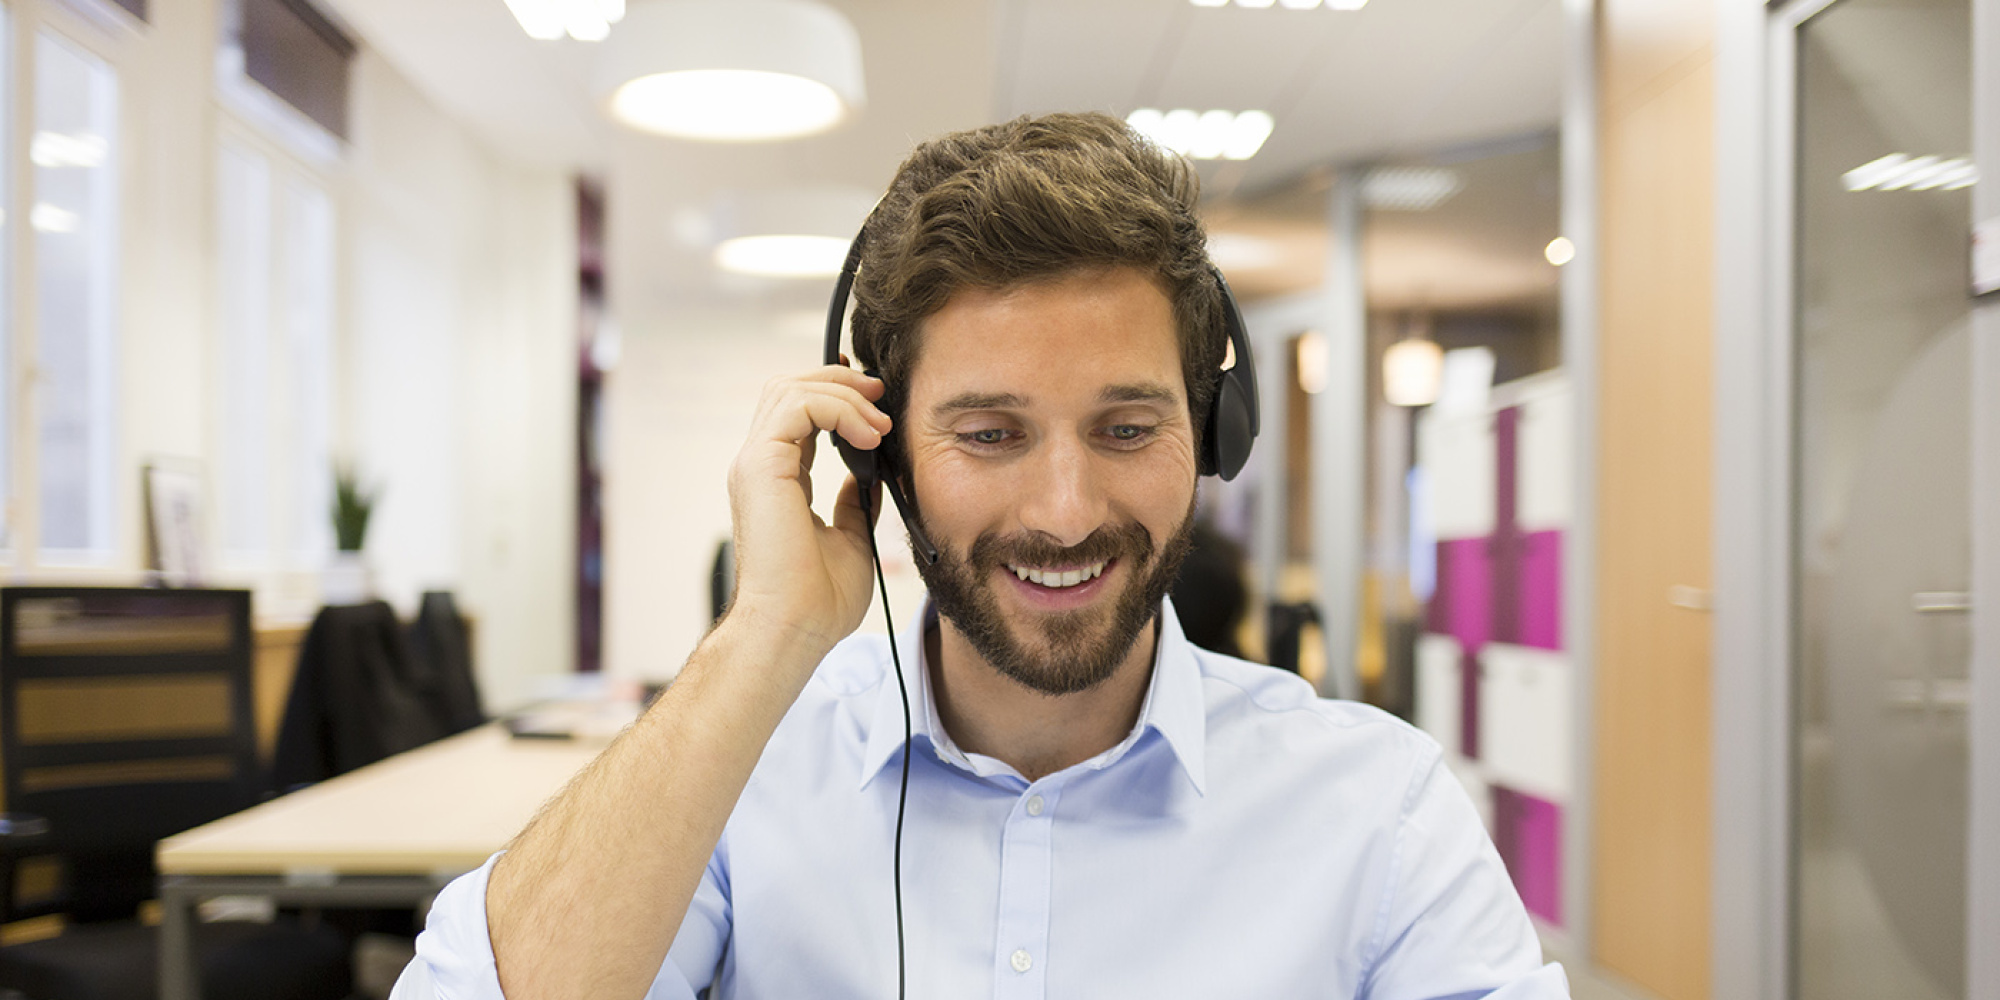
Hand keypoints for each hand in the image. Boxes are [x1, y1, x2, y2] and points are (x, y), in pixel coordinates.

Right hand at [723, 365, 892, 666]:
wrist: (796, 629)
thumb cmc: (818, 600)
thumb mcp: (852, 535)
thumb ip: (855, 500)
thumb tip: (871, 473)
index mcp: (777, 479)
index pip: (799, 414)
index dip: (836, 395)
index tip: (877, 398)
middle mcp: (760, 465)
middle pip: (788, 388)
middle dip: (839, 380)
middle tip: (881, 394)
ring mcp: (756, 463)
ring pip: (790, 388)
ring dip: (844, 395)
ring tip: (880, 424)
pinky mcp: (761, 466)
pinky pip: (797, 406)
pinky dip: (837, 409)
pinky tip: (868, 435)